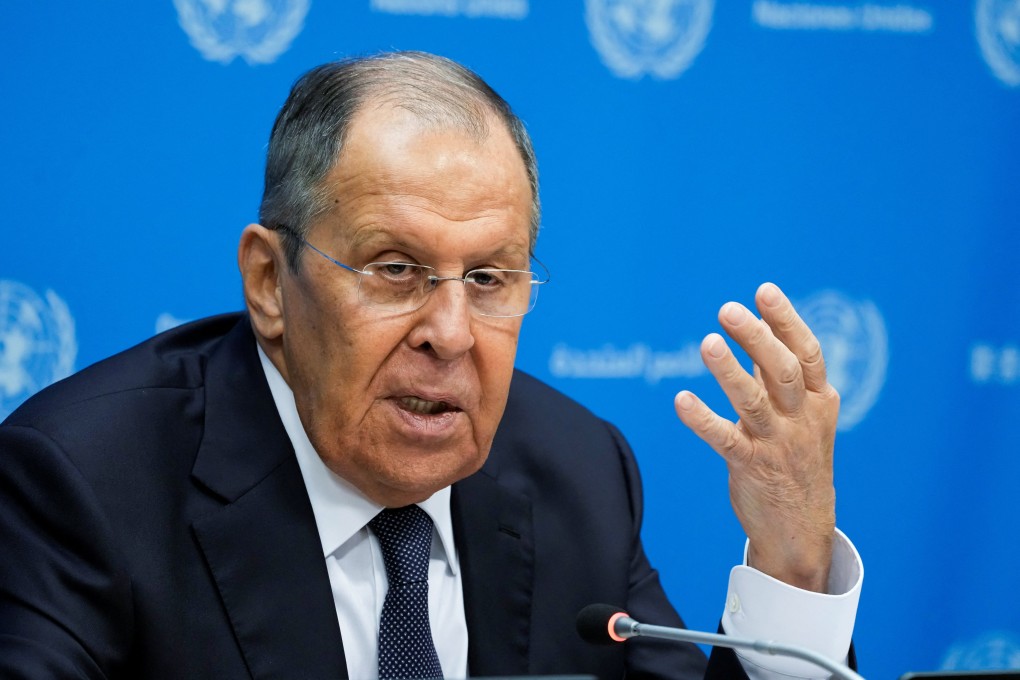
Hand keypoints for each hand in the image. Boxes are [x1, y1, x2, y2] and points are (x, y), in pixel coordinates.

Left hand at [674, 282, 838, 591]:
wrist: (802, 529)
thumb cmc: (797, 459)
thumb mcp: (801, 414)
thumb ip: (779, 374)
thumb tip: (759, 326)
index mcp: (817, 400)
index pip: (806, 352)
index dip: (786, 320)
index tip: (763, 290)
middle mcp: (801, 419)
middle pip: (781, 370)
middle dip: (757, 337)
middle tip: (728, 309)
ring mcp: (777, 444)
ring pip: (753, 402)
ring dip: (729, 371)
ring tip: (707, 342)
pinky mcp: (751, 467)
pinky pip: (724, 439)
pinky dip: (702, 419)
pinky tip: (681, 400)